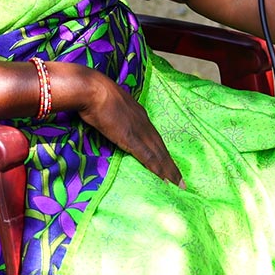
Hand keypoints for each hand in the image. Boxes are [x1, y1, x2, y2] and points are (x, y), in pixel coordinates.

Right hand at [78, 70, 183, 185]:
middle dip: (170, 164)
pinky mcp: (131, 138)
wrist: (93, 90)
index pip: (154, 137)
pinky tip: (164, 178)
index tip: (169, 162)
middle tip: (181, 181)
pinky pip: (148, 156)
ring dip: (168, 170)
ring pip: (158, 154)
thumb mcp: (112, 105)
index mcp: (139, 115)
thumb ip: (116, 115)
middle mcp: (144, 123)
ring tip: (177, 184)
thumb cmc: (97, 94)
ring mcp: (139, 131)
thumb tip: (114, 121)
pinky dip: (157, 168)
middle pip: (161, 148)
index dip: (162, 151)